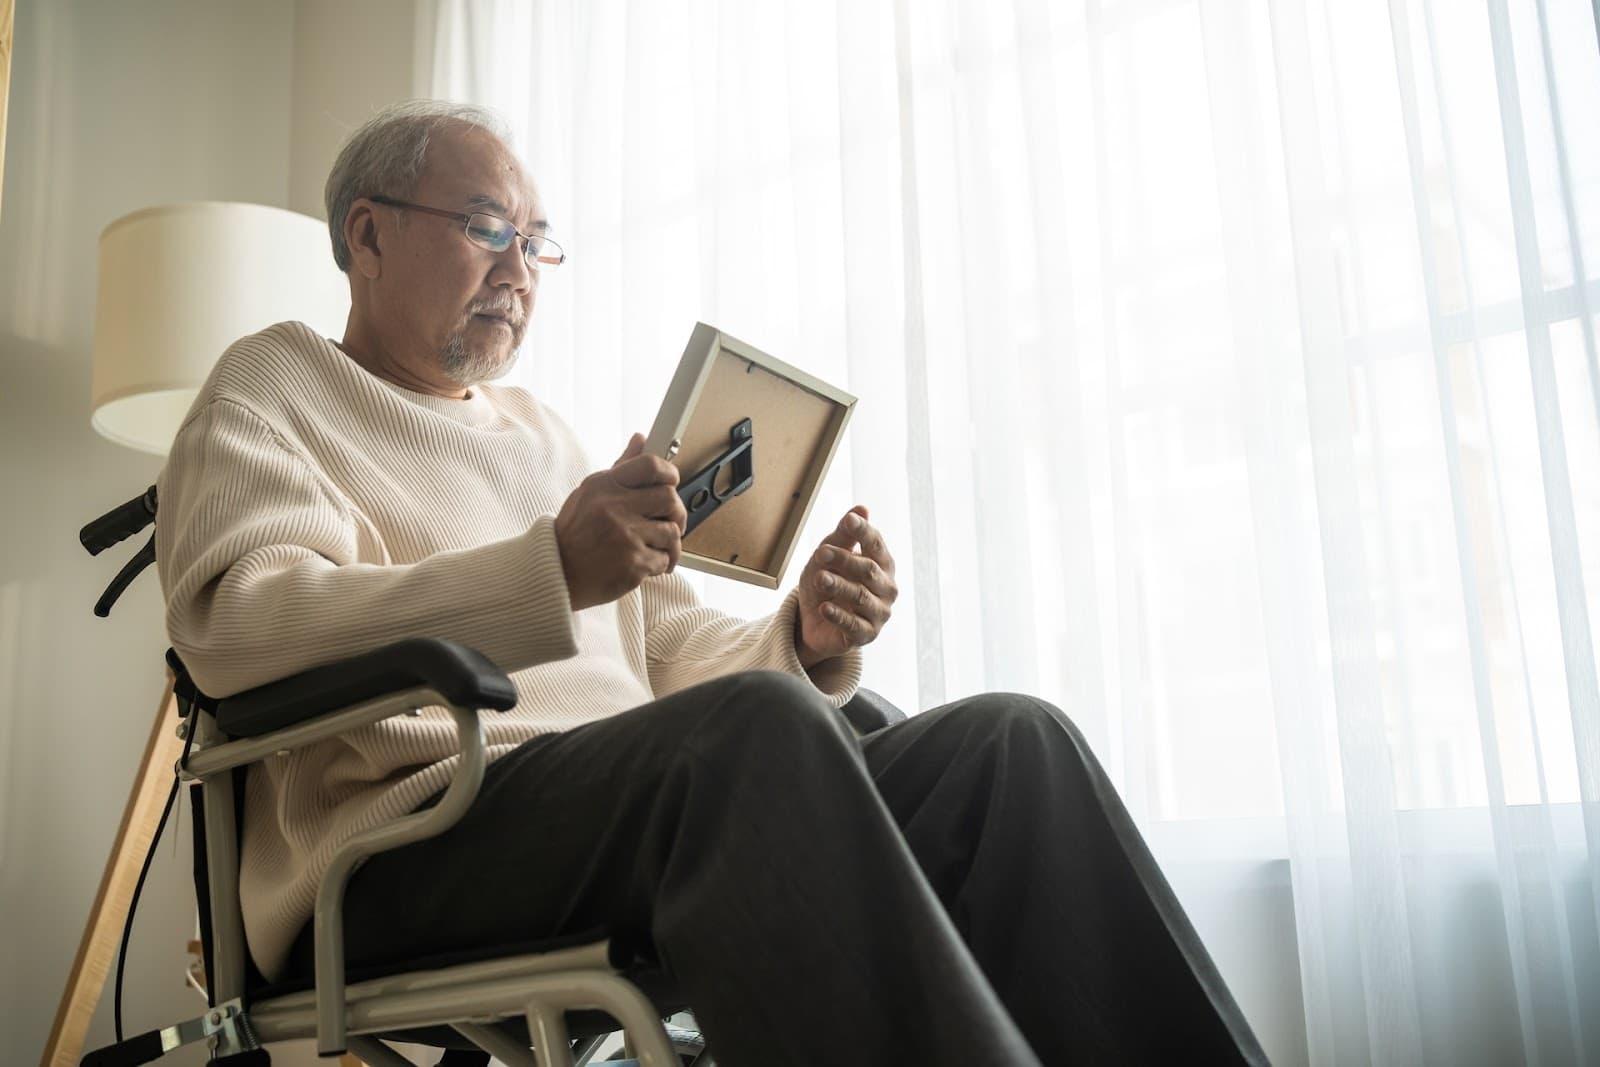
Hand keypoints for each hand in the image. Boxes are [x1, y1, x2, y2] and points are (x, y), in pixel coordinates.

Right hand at [554, 432, 688, 611]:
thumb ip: (620, 468)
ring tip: (654, 547)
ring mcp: (624, 536)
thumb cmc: (576, 533)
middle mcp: (614, 508)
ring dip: (669, 543)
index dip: (669, 472)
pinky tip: (644, 564)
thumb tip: (641, 439)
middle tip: (671, 521)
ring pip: (672, 532)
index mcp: (604, 486)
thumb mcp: (590, 493)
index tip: (672, 482)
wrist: (558, 573)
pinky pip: (664, 559)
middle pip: (670, 498)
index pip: (651, 465)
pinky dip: (660, 564)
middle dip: (677, 512)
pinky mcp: (633, 563)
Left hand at [795, 505, 896, 666]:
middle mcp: (886, 588)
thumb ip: (844, 535)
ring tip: (819, 577)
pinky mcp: (867, 635)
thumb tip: (862, 508)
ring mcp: (879, 613)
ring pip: (860, 597)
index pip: (876, 545)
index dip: (863, 532)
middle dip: (844, 560)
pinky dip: (838, 615)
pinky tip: (824, 607)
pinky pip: (853, 625)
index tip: (848, 520)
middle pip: (868, 570)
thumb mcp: (829, 555)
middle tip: (821, 552)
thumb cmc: (828, 581)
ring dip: (839, 586)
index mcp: (882, 564)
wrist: (813, 620)